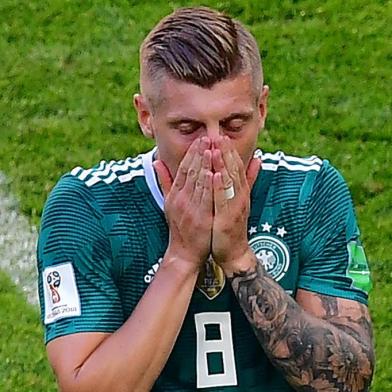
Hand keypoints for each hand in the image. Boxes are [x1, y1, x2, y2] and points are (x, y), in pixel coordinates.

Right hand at [153, 137, 213, 269]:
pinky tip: (214, 172)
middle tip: (208, 137)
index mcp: (175, 194)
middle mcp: (180, 199)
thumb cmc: (179, 226)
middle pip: (190, 172)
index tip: (200, 140)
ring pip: (197, 182)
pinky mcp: (199, 218)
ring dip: (205, 164)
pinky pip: (204, 198)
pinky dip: (208, 184)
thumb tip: (156, 161)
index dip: (191, 153)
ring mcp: (189, 208)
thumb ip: (164, 181)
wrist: (183, 252)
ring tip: (212, 149)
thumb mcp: (169, 202)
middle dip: (199, 154)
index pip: (183, 169)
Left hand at [211, 136, 260, 273]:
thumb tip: (257, 159)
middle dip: (226, 152)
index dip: (229, 151)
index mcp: (239, 191)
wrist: (233, 251)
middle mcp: (240, 197)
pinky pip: (224, 201)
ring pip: (230, 183)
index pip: (235, 167)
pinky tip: (215, 176)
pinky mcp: (228, 219)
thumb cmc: (231, 224)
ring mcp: (235, 208)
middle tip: (219, 135)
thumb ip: (246, 180)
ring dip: (223, 165)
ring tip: (216, 149)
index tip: (221, 135)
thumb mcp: (238, 200)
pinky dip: (220, 188)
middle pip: (234, 171)